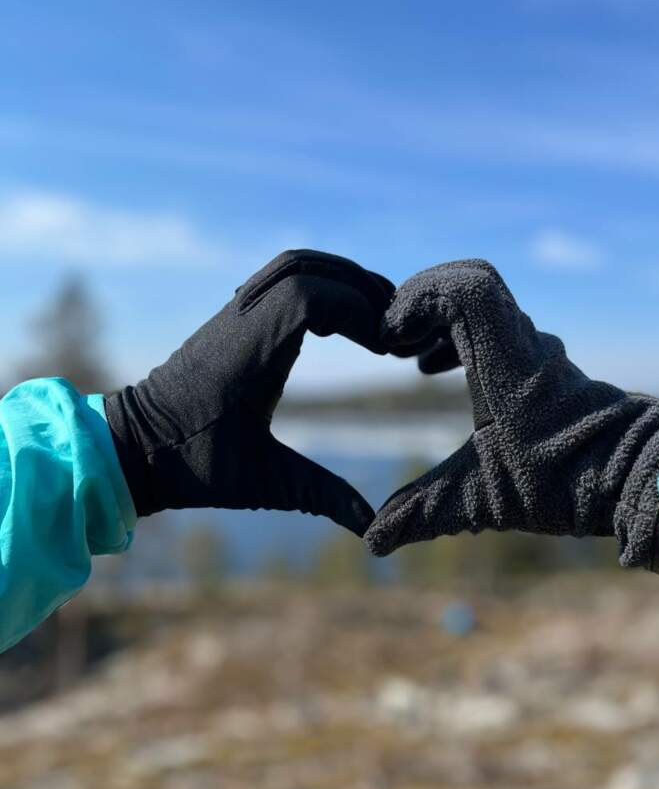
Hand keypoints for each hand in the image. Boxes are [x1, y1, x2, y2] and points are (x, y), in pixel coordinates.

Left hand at [106, 249, 393, 534]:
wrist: (135, 448)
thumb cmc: (195, 466)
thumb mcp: (265, 483)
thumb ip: (322, 496)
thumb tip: (372, 524)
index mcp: (248, 353)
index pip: (310, 296)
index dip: (358, 312)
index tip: (383, 350)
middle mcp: (241, 321)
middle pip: (306, 266)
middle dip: (358, 286)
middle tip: (391, 326)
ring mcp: (234, 313)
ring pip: (292, 264)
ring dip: (339, 279)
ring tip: (374, 316)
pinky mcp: (233, 318)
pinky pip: (280, 280)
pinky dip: (318, 286)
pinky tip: (337, 323)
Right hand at [365, 259, 658, 565]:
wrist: (633, 482)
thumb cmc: (562, 485)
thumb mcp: (481, 499)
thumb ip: (422, 513)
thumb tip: (374, 541)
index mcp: (505, 361)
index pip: (463, 288)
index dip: (417, 299)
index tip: (392, 342)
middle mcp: (525, 344)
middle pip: (468, 282)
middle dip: (422, 305)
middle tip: (396, 344)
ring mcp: (540, 351)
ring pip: (484, 305)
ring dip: (442, 322)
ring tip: (413, 361)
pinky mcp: (547, 366)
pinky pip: (497, 327)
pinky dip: (462, 337)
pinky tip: (442, 374)